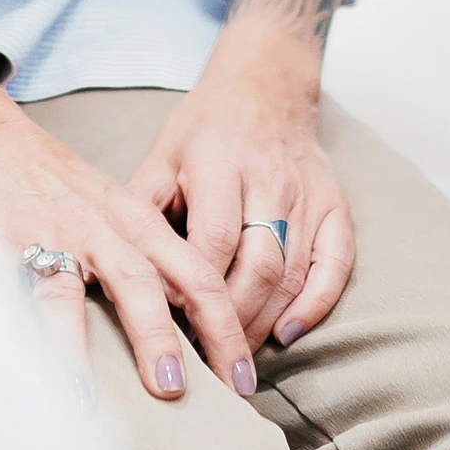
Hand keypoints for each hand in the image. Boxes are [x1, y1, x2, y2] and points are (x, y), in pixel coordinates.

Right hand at [0, 108, 258, 402]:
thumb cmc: (47, 183)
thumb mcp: (107, 209)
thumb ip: (141, 257)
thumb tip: (180, 324)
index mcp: (135, 222)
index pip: (196, 274)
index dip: (227, 326)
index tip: (246, 380)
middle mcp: (104, 230)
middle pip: (162, 283)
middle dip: (195, 336)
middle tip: (217, 391)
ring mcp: (57, 238)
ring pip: (104, 289)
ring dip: (135, 338)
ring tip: (153, 390)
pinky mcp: (8, 248)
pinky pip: (32, 300)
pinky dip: (51, 342)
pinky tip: (62, 381)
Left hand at [128, 68, 355, 355]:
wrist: (265, 86)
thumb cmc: (204, 130)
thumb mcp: (161, 156)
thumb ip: (140, 208)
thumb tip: (113, 270)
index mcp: (218, 162)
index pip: (212, 241)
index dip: (193, 293)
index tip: (171, 331)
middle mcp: (268, 178)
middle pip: (256, 267)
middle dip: (230, 323)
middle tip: (204, 363)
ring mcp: (308, 193)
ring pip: (292, 273)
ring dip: (264, 324)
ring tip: (235, 359)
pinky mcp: (336, 204)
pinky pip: (336, 263)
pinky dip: (315, 305)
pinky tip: (286, 333)